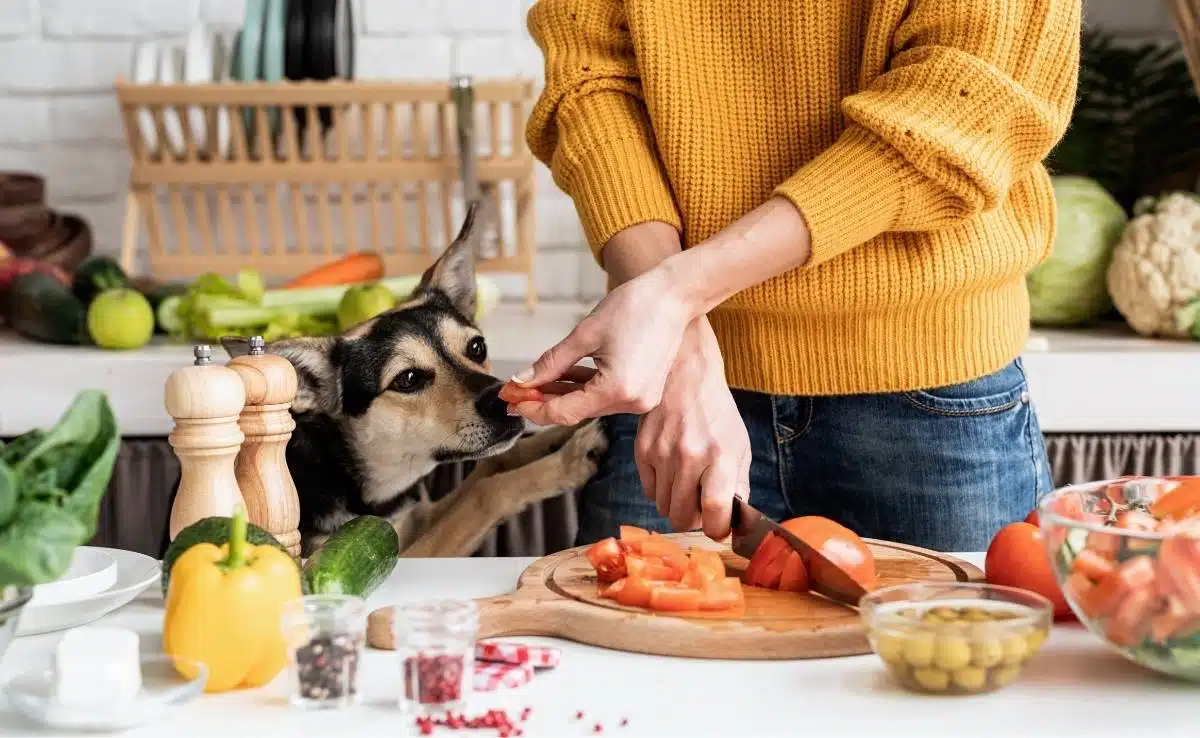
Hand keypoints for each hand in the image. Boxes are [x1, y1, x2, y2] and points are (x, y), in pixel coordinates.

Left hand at [511, 266, 694, 425]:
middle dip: (544, 401)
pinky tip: (561, 378)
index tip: (511, 399)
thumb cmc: (634, 307)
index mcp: (617, 389)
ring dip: (562, 394)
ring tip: (533, 384)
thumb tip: (522, 380)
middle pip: (577, 411)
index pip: (565, 412)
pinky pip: (605, 395)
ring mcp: (641, 399)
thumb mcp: (585, 334)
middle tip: (514, 392)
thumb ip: (551, 362)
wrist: (675, 295)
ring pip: (590, 404)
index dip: (534, 407)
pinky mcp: (644, 391)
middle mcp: (632, 402)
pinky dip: (584, 388)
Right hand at [636, 319, 750, 540]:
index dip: (717, 529)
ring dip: (677, 504)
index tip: (719, 527)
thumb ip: (738, 485)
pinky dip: (662, 489)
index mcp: (720, 455)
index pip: (715, 511)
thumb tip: (734, 521)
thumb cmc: (716, 412)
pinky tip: (672, 471)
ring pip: (664, 507)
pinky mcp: (642, 450)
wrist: (685, 375)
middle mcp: (689, 456)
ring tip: (688, 484)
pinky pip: (649, 491)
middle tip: (701, 505)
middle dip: (694, 520)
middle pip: (682, 517)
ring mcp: (661, 454)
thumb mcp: (739, 445)